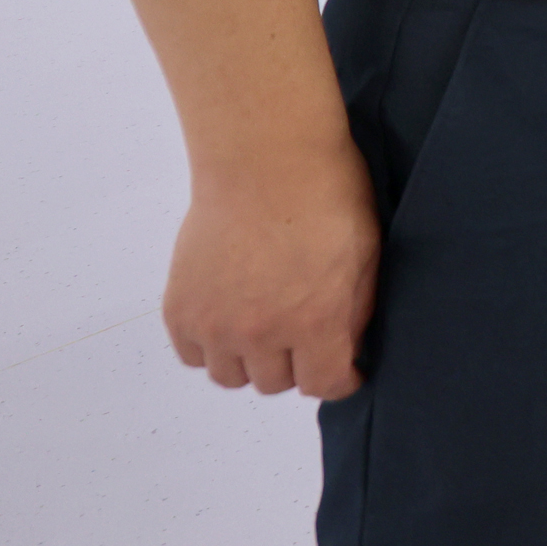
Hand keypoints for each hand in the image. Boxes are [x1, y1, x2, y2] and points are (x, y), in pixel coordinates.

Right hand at [160, 141, 378, 399]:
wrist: (264, 160)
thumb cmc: (326, 196)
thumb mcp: (366, 255)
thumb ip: (356, 313)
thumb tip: (349, 350)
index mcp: (315, 322)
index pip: (323, 385)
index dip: (340, 381)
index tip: (344, 371)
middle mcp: (261, 332)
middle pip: (274, 384)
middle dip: (295, 364)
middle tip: (301, 338)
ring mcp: (215, 323)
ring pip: (229, 377)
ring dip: (249, 361)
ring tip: (262, 329)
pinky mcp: (180, 309)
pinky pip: (192, 354)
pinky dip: (209, 346)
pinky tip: (228, 319)